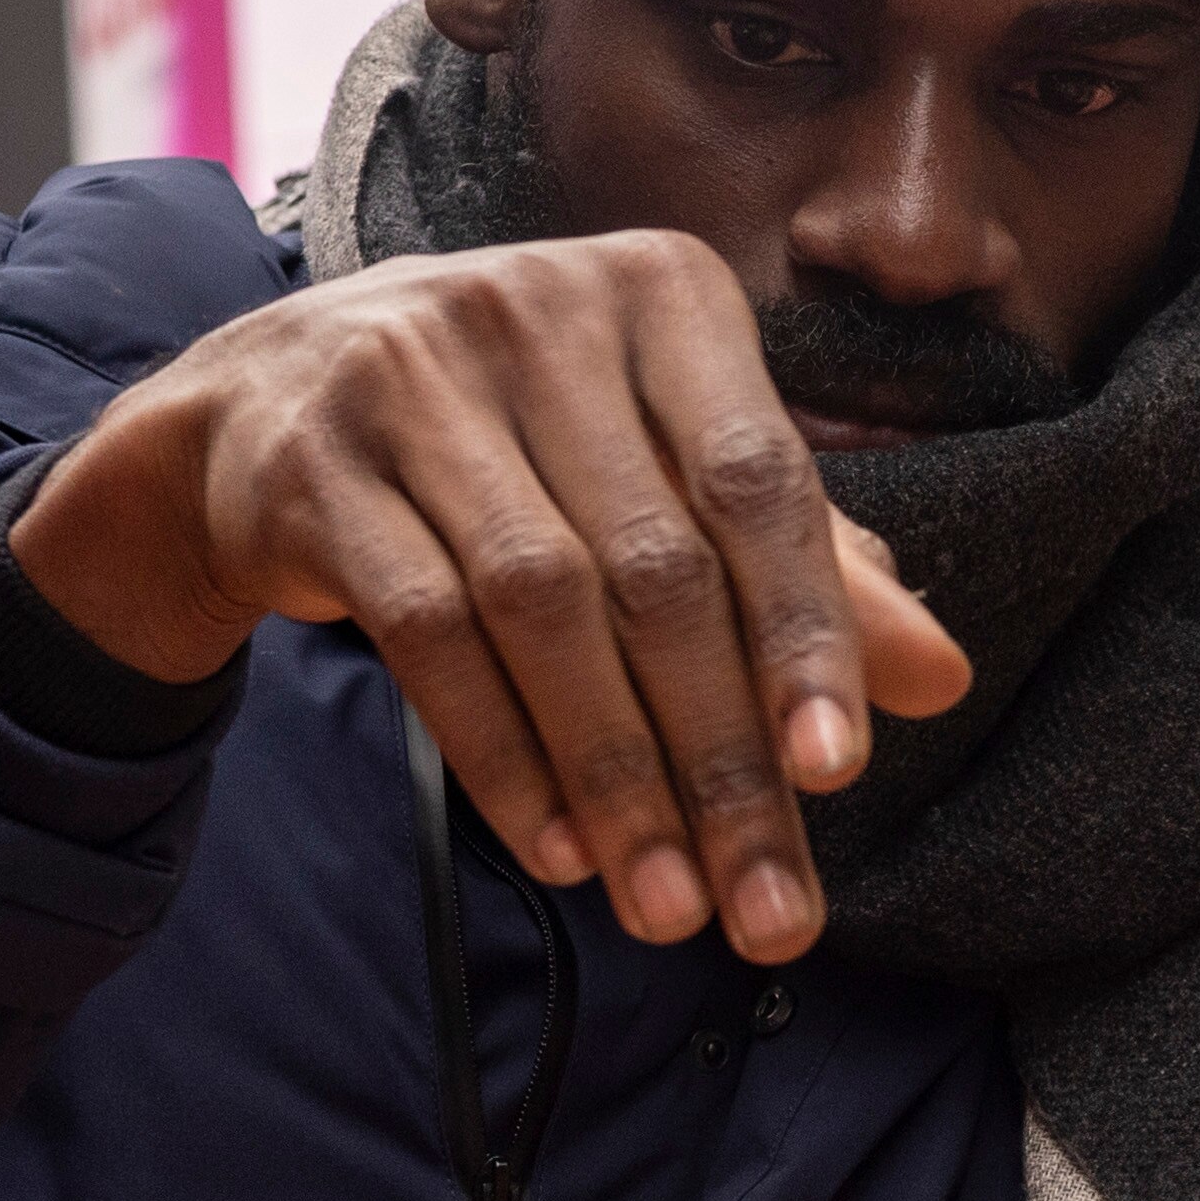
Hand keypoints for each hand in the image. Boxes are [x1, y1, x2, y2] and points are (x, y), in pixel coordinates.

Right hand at [13, 228, 975, 962]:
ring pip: (542, 606)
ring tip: (669, 906)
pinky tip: (564, 849)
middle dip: (721, 756)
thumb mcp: (664, 479)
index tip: (842, 774)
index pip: (758, 481)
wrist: (259, 411)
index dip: (808, 633)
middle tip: (767, 907)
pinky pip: (427, 630)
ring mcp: (410, 371)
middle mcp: (536, 305)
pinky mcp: (313, 459)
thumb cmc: (516, 446)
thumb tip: (940, 677)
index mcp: (658, 293)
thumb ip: (801, 568)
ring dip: (618, 778)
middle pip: (657, 565)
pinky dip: (504, 755)